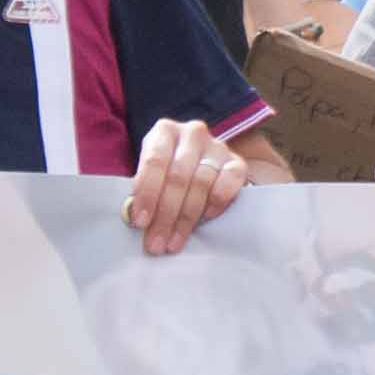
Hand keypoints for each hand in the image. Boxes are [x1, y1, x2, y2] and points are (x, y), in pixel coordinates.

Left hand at [122, 116, 254, 257]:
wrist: (203, 166)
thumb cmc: (168, 172)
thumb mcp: (152, 173)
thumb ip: (144, 190)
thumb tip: (136, 219)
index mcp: (165, 131)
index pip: (154, 161)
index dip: (147, 193)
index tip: (140, 222)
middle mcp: (192, 133)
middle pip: (177, 176)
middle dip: (165, 214)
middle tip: (156, 243)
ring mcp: (217, 146)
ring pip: (201, 183)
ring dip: (186, 218)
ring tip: (174, 242)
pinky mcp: (238, 162)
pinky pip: (228, 183)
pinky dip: (216, 203)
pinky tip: (205, 219)